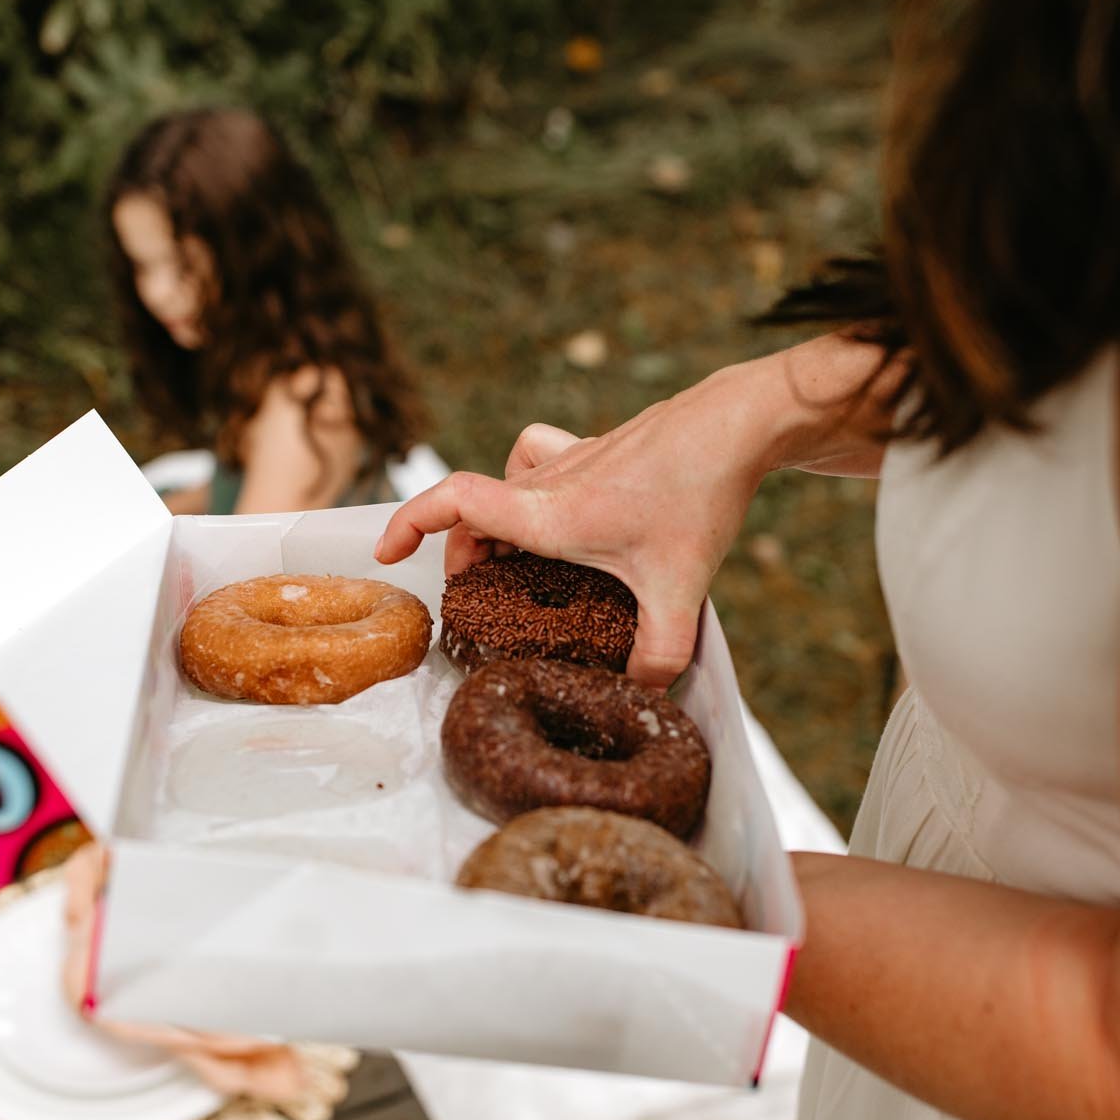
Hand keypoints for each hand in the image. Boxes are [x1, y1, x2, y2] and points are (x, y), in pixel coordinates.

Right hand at [375, 369, 771, 685]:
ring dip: (495, 523)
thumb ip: (659, 656)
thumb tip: (643, 695)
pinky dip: (530, 486)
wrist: (736, 423)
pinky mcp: (594, 451)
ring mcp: (569, 461)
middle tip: (477, 598)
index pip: (454, 502)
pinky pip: (536, 463)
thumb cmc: (700, 494)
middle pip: (474, 510)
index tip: (383, 553)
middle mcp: (547, 483)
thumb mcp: (682, 592)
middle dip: (460, 555)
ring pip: (504, 488)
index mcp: (549, 516)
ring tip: (515, 563)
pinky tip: (562, 513)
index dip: (408, 523)